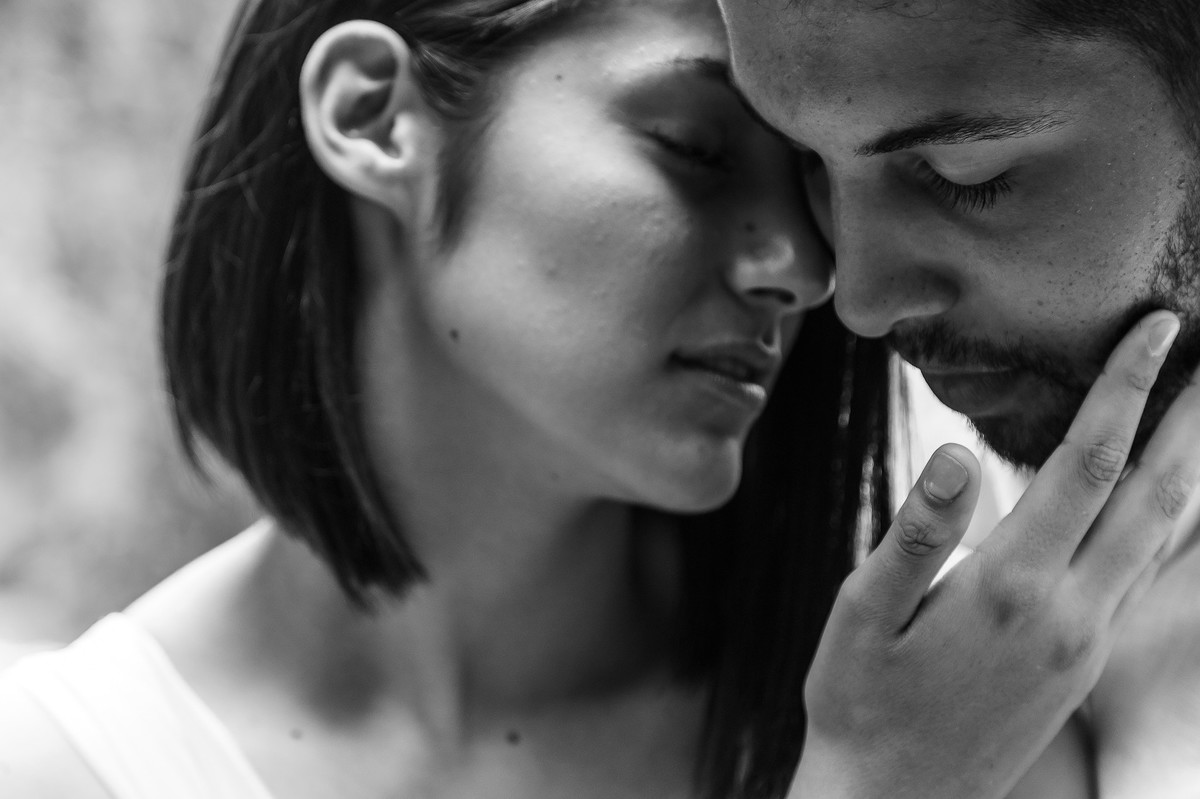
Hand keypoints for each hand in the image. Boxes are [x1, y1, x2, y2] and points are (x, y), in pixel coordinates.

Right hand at [791, 310, 1199, 798]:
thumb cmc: (862, 701)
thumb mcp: (862, 613)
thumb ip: (916, 532)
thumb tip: (959, 452)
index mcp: (1012, 586)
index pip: (1087, 464)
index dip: (1125, 389)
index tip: (1156, 328)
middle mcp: (1069, 612)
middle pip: (1156, 496)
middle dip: (1191, 417)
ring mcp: (1086, 642)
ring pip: (1161, 538)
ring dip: (1190, 466)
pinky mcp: (1083, 664)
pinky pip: (1142, 575)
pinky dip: (1165, 521)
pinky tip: (1162, 503)